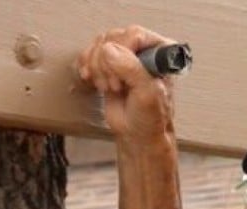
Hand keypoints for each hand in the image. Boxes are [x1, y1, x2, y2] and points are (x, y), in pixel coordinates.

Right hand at [76, 26, 176, 141]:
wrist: (138, 135)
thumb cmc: (151, 119)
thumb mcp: (147, 94)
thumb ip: (131, 69)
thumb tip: (108, 50)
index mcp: (159, 52)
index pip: (134, 35)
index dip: (121, 54)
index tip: (120, 78)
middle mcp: (143, 50)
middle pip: (113, 38)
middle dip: (106, 64)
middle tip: (114, 86)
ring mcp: (124, 57)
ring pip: (100, 44)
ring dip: (96, 67)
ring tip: (107, 87)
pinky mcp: (109, 66)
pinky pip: (90, 53)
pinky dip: (86, 65)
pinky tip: (91, 78)